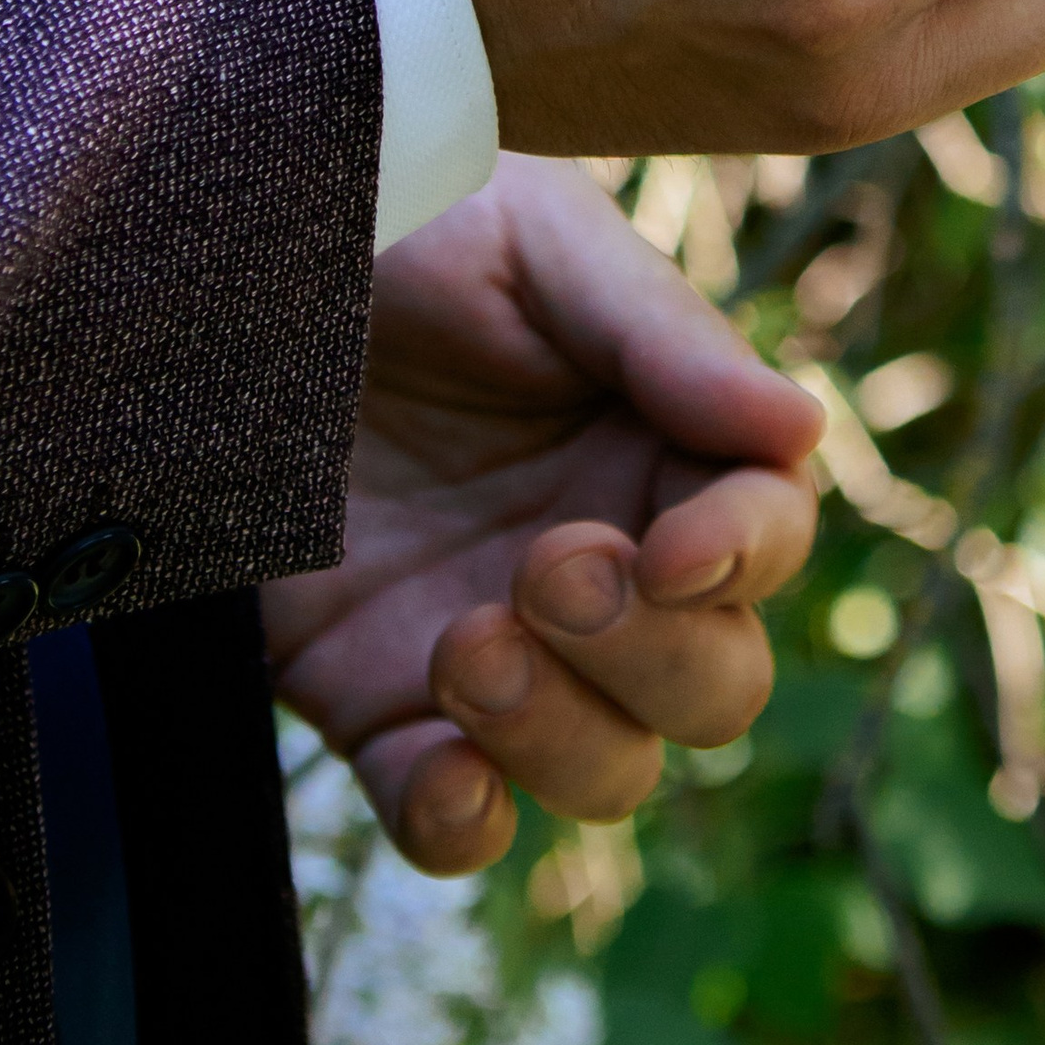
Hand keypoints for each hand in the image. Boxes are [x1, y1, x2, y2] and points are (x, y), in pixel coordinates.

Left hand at [264, 156, 819, 875]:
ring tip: (468, 642)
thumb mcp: (540, 249)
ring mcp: (506, 648)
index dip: (742, 555)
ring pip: (608, 769)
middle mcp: (610, 565)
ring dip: (561, 733)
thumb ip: (668, 341)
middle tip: (549, 568)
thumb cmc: (414, 224)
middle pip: (715, 685)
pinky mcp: (383, 705)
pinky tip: (443, 769)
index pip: (767, 536)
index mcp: (669, 448)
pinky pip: (455, 818)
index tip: (672, 549)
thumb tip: (803, 427)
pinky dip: (463, 819)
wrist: (241, 265)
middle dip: (651, 653)